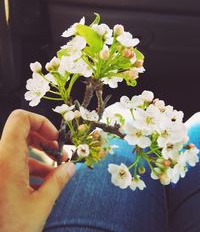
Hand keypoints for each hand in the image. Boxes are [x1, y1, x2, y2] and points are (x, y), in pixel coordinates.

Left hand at [0, 110, 74, 231]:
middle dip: (45, 139)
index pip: (21, 119)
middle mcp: (0, 158)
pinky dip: (31, 165)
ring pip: (20, 147)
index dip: (41, 122)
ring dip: (40, 154)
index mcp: (7, 159)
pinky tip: (44, 181)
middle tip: (59, 153)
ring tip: (56, 170)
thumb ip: (58, 181)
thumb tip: (71, 167)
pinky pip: (15, 160)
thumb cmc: (9, 229)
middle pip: (23, 131)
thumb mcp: (40, 205)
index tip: (56, 138)